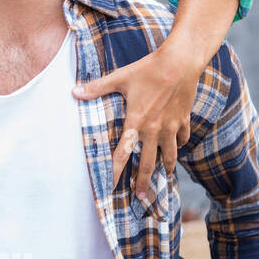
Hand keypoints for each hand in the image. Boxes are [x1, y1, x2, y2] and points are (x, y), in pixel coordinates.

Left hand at [72, 38, 198, 201]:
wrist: (181, 62)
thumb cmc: (148, 69)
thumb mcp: (119, 78)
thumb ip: (97, 88)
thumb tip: (74, 91)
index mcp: (136, 121)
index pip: (124, 153)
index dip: (118, 171)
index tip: (113, 187)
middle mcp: (154, 128)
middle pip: (149, 161)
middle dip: (144, 181)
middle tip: (141, 196)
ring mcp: (171, 125)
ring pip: (170, 154)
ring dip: (166, 168)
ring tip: (164, 179)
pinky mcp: (184, 119)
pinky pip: (182, 138)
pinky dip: (179, 146)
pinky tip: (176, 149)